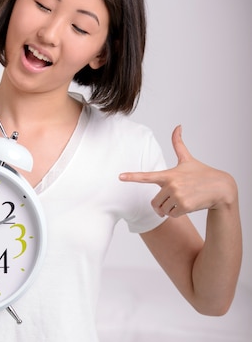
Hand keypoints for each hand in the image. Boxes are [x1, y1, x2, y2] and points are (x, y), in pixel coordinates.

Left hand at [119, 126, 236, 217]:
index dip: (132, 177)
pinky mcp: (184, 205)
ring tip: (182, 201)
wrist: (220, 188)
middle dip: (161, 205)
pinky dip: (177, 213)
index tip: (120, 177)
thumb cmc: (202, 173)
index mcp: (169, 174)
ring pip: (162, 210)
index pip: (147, 176)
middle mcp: (171, 184)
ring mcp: (177, 195)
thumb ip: (178, 144)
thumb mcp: (188, 159)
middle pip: (154, 202)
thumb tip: (178, 126)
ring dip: (170, 209)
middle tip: (172, 200)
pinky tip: (187, 206)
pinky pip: (171, 215)